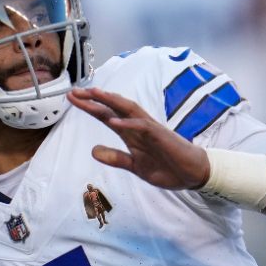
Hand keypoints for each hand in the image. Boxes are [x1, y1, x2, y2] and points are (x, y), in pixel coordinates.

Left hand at [67, 87, 209, 189]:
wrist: (193, 173)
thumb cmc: (167, 167)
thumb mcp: (134, 166)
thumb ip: (115, 158)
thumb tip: (93, 151)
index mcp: (131, 133)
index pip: (106, 116)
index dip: (89, 107)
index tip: (72, 99)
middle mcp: (138, 126)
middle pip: (113, 107)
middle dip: (94, 99)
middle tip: (74, 91)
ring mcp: (150, 129)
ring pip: (128, 110)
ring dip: (110, 101)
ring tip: (93, 94)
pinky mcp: (161, 136)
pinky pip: (142, 127)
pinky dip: (128, 124)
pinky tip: (114, 122)